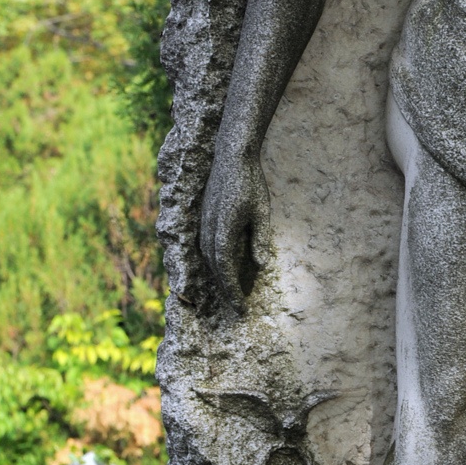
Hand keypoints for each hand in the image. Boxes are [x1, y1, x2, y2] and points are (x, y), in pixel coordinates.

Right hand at [199, 143, 271, 308]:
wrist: (231, 156)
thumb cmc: (250, 183)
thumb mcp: (262, 212)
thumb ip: (259, 240)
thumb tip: (260, 266)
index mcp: (223, 230)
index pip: (225, 269)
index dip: (232, 291)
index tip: (241, 308)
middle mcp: (208, 229)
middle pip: (215, 267)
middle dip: (226, 289)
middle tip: (238, 307)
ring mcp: (203, 223)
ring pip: (208, 258)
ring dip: (218, 276)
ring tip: (231, 291)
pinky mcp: (203, 217)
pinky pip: (206, 246)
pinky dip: (214, 261)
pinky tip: (221, 267)